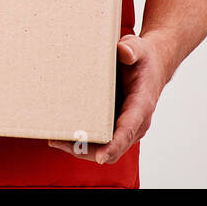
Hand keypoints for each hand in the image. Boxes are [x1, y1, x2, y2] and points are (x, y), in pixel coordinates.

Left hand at [46, 33, 169, 163]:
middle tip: (58, 142)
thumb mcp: (138, 48)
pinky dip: (82, 141)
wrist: (152, 65)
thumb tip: (123, 51)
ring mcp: (126, 126)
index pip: (128, 130)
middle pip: (113, 147)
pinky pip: (101, 140)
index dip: (115, 145)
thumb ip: (132, 49)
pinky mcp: (116, 124)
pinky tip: (61, 135)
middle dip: (88, 150)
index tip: (101, 157)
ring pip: (105, 148)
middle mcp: (136, 122)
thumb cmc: (143, 58)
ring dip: (81, 148)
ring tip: (54, 140)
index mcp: (141, 105)